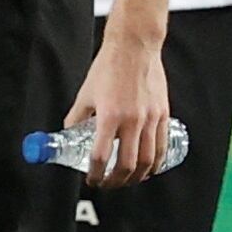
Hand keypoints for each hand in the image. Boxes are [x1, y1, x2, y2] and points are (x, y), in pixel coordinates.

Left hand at [63, 28, 170, 187]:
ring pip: (148, 160)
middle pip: (127, 165)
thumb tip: (69, 134)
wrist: (134, 47)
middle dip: (116, 181)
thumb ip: (77, 117)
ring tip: (127, 181)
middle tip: (108, 184)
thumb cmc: (108, 67)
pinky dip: (156, 163)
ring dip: (137, 177)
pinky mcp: (163, 114)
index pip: (100, 156)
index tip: (91, 180)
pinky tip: (149, 167)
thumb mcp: (85, 94)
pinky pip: (161, 146)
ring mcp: (150, 119)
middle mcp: (132, 121)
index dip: (94, 174)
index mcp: (109, 116)